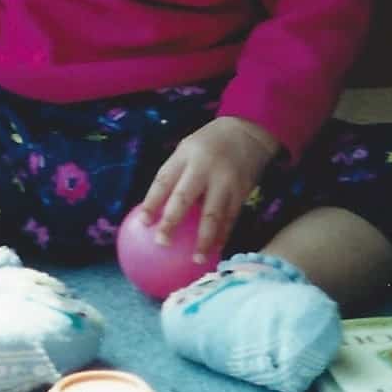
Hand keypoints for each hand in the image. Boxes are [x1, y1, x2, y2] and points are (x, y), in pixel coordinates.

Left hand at [139, 115, 278, 260]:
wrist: (248, 131)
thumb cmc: (209, 145)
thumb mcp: (187, 149)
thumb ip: (175, 174)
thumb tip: (154, 208)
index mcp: (185, 155)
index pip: (164, 180)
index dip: (152, 202)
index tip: (143, 223)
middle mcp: (204, 168)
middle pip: (185, 197)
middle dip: (172, 221)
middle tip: (162, 243)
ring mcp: (225, 181)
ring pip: (213, 214)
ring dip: (204, 239)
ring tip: (196, 260)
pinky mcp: (242, 192)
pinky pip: (231, 218)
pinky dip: (223, 236)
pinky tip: (216, 251)